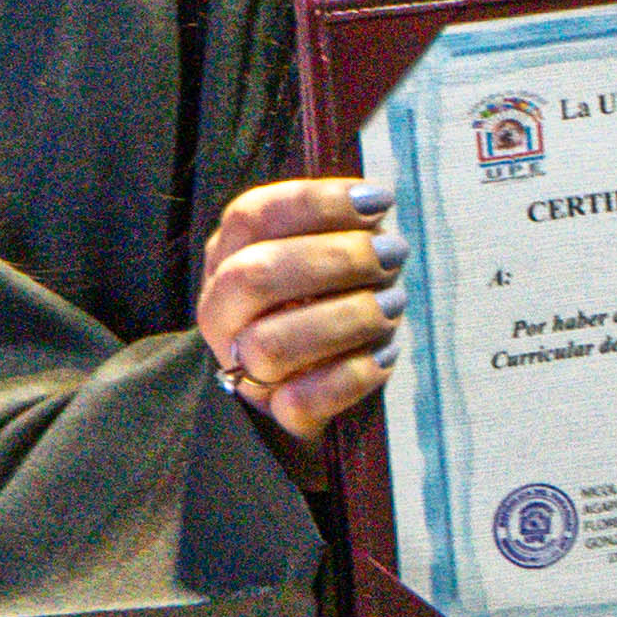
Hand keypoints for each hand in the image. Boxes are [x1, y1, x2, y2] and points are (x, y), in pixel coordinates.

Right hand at [197, 174, 394, 450]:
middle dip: (334, 259)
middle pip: (255, 276)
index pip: (251, 216)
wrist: (314, 387)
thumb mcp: (321, 255)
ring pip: (272, 344)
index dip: (315, 203)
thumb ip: (335, 229)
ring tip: (393, 303)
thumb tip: (375, 205)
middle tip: (392, 254)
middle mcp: (223, 312)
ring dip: (345, 318)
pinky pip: (301, 401)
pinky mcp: (276, 414)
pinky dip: (351, 375)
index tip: (377, 201)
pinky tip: (387, 353)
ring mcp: (242, 366)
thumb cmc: (326, 301)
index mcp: (227, 258)